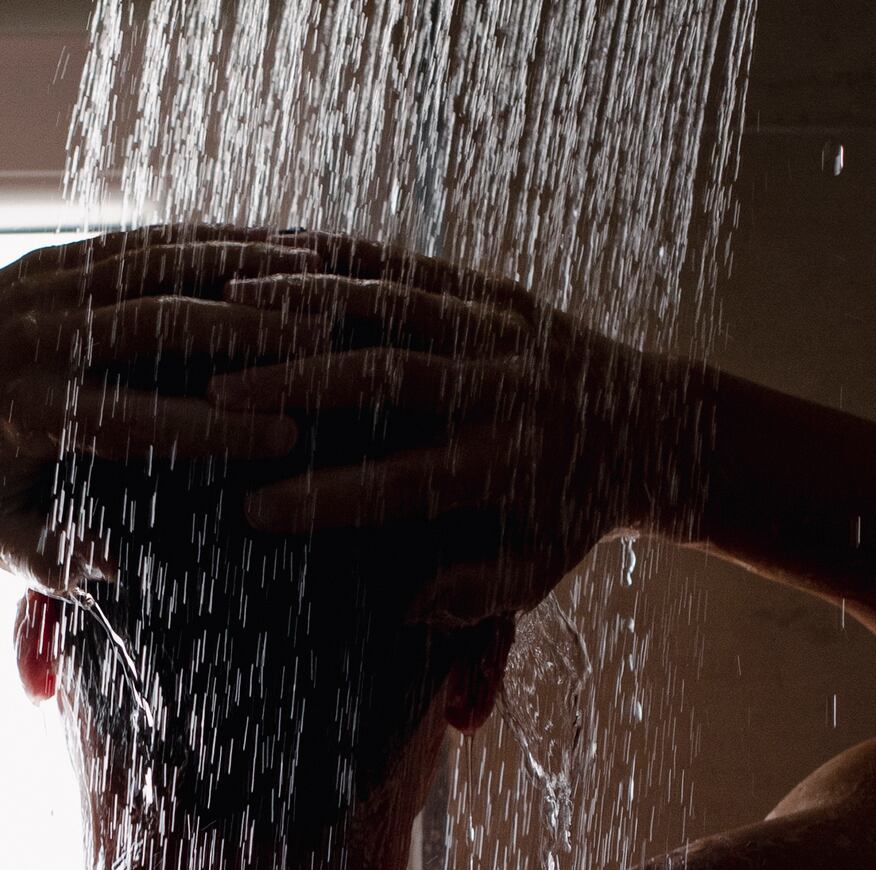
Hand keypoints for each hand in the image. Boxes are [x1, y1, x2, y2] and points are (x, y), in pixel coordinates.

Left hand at [0, 225, 337, 590]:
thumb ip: (51, 559)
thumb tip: (118, 568)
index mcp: (29, 412)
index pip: (137, 419)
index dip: (214, 429)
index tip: (286, 439)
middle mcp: (40, 340)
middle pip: (159, 326)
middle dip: (248, 336)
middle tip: (328, 347)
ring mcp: (47, 288)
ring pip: (160, 267)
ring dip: (246, 272)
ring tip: (325, 283)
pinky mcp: (56, 257)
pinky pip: (145, 242)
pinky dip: (215, 243)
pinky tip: (277, 247)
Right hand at [206, 262, 669, 625]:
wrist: (657, 428)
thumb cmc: (573, 517)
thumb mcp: (536, 572)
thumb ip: (474, 595)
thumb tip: (402, 609)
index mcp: (511, 466)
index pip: (406, 482)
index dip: (330, 497)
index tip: (254, 511)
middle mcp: (507, 389)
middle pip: (392, 378)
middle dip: (300, 383)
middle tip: (218, 396)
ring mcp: (504, 328)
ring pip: (397, 304)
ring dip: (308, 302)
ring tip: (228, 306)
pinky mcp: (498, 290)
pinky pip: (412, 266)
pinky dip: (343, 258)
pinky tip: (276, 253)